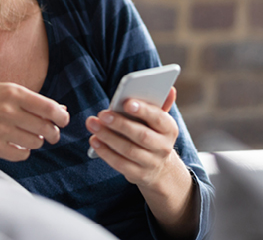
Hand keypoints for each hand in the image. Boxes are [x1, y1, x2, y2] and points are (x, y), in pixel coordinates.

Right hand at [0, 83, 69, 160]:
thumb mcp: (2, 90)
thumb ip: (30, 100)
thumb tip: (61, 111)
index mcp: (13, 92)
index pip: (50, 108)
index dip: (61, 117)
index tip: (63, 121)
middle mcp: (8, 110)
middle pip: (46, 128)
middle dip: (52, 133)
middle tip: (49, 134)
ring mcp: (0, 129)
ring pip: (36, 142)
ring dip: (36, 142)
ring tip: (27, 137)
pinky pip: (21, 154)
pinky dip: (23, 152)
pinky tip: (16, 145)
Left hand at [86, 87, 198, 237]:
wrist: (160, 168)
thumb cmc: (153, 134)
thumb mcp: (159, 120)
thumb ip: (160, 104)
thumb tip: (170, 89)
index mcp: (170, 129)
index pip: (158, 118)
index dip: (143, 110)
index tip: (127, 102)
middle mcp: (163, 147)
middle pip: (141, 135)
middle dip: (120, 124)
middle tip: (102, 113)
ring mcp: (151, 163)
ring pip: (128, 150)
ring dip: (108, 136)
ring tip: (92, 124)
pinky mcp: (138, 175)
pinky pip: (120, 164)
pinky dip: (105, 152)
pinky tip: (94, 140)